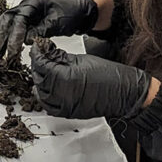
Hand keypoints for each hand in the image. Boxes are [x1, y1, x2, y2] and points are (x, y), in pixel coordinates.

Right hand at [0, 0, 100, 62]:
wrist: (80, 9)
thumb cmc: (71, 12)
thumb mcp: (58, 21)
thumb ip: (42, 29)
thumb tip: (26, 40)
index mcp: (33, 3)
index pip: (19, 19)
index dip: (14, 35)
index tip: (13, 50)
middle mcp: (25, 7)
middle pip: (7, 21)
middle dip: (0, 38)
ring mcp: (25, 13)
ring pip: (5, 24)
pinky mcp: (26, 21)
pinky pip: (10, 28)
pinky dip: (3, 37)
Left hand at [28, 41, 154, 119]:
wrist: (124, 93)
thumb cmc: (111, 75)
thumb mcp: (83, 59)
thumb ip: (61, 57)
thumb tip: (48, 51)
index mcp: (65, 78)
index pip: (42, 65)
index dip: (37, 54)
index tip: (38, 48)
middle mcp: (61, 95)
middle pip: (39, 79)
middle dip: (38, 66)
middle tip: (42, 56)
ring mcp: (63, 106)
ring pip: (40, 94)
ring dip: (40, 81)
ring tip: (46, 71)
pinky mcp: (67, 113)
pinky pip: (48, 105)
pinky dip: (45, 96)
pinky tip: (48, 88)